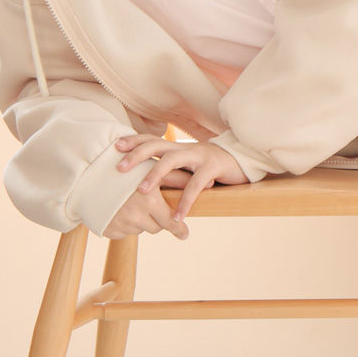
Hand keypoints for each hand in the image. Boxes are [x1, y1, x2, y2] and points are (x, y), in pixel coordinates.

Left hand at [106, 135, 250, 238]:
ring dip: (155, 175)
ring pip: (172, 161)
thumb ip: (171, 167)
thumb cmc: (210, 164)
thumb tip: (145, 180)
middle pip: (156, 145)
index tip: (115, 146)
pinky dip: (185, 201)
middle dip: (136, 155)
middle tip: (119, 168)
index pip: (151, 139)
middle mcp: (184, 148)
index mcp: (177, 147)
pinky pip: (196, 184)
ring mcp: (199, 156)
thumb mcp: (188, 163)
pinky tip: (177, 217)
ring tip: (142, 191)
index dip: (133, 141)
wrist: (242, 159)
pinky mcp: (213, 167)